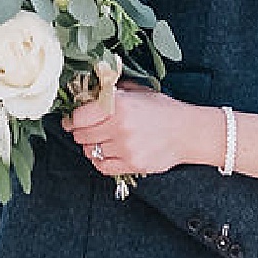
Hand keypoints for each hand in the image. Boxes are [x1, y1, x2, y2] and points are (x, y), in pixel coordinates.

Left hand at [65, 80, 196, 177]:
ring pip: (91, 151)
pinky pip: (103, 166)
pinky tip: (106, 152)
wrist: (188, 131)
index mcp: (119, 105)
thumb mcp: (138, 91)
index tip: (70, 120)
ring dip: (91, 146)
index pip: (80, 117)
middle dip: (80, 132)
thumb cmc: (165, 110)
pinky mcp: (131, 165)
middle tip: (84, 129)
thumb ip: (114, 91)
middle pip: (82, 135)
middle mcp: (119, 127)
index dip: (71, 119)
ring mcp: (125, 148)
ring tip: (99, 139)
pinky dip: (100, 160)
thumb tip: (90, 91)